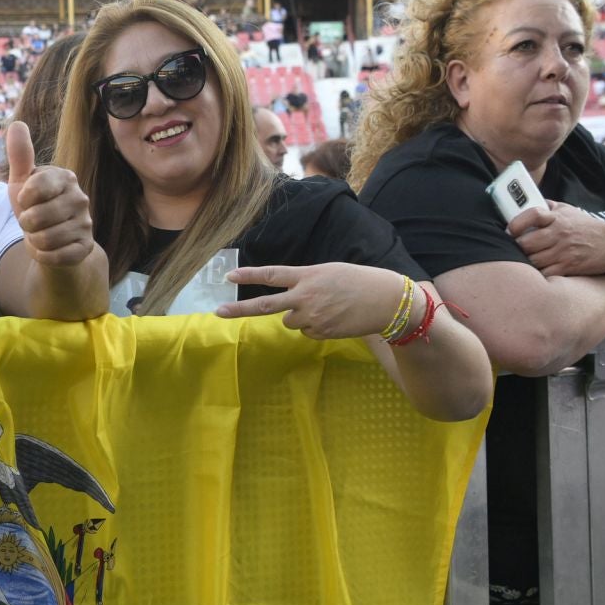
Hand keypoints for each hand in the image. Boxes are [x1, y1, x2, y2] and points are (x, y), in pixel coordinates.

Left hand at [4, 121, 94, 266]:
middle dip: (26, 224)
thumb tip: (17, 124)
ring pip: (45, 239)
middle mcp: (80, 198)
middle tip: (33, 222)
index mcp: (65, 178)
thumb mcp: (22, 181)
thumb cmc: (35, 206)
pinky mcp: (85, 247)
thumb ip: (20, 155)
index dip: (23, 199)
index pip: (34, 188)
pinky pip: (55, 256)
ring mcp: (86, 223)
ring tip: (41, 234)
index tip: (26, 200)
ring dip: (35, 241)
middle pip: (37, 218)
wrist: (53, 240)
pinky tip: (48, 249)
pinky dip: (44, 255)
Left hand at [219, 262, 416, 340]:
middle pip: (265, 305)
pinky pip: (308, 332)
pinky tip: (334, 318)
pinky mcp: (321, 332)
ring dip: (299, 317)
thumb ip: (306, 282)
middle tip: (218, 312)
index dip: (250, 275)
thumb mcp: (329, 272)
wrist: (386, 301)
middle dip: (239, 309)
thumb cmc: (359, 281)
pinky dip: (316, 327)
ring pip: (289, 321)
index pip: (272, 274)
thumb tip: (289, 302)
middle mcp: (305, 296)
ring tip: (326, 308)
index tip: (229, 276)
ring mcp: (312, 316)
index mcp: (308, 276)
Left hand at [509, 202, 604, 276]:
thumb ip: (548, 207)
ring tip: (524, 260)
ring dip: (525, 261)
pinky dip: (538, 273)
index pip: (533, 215)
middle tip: (514, 248)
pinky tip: (537, 270)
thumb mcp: (569, 210)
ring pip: (532, 260)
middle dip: (516, 247)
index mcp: (557, 218)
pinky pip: (545, 273)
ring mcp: (563, 252)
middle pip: (526, 243)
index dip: (517, 223)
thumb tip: (526, 203)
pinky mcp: (568, 267)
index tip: (510, 230)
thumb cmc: (586, 227)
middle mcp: (559, 234)